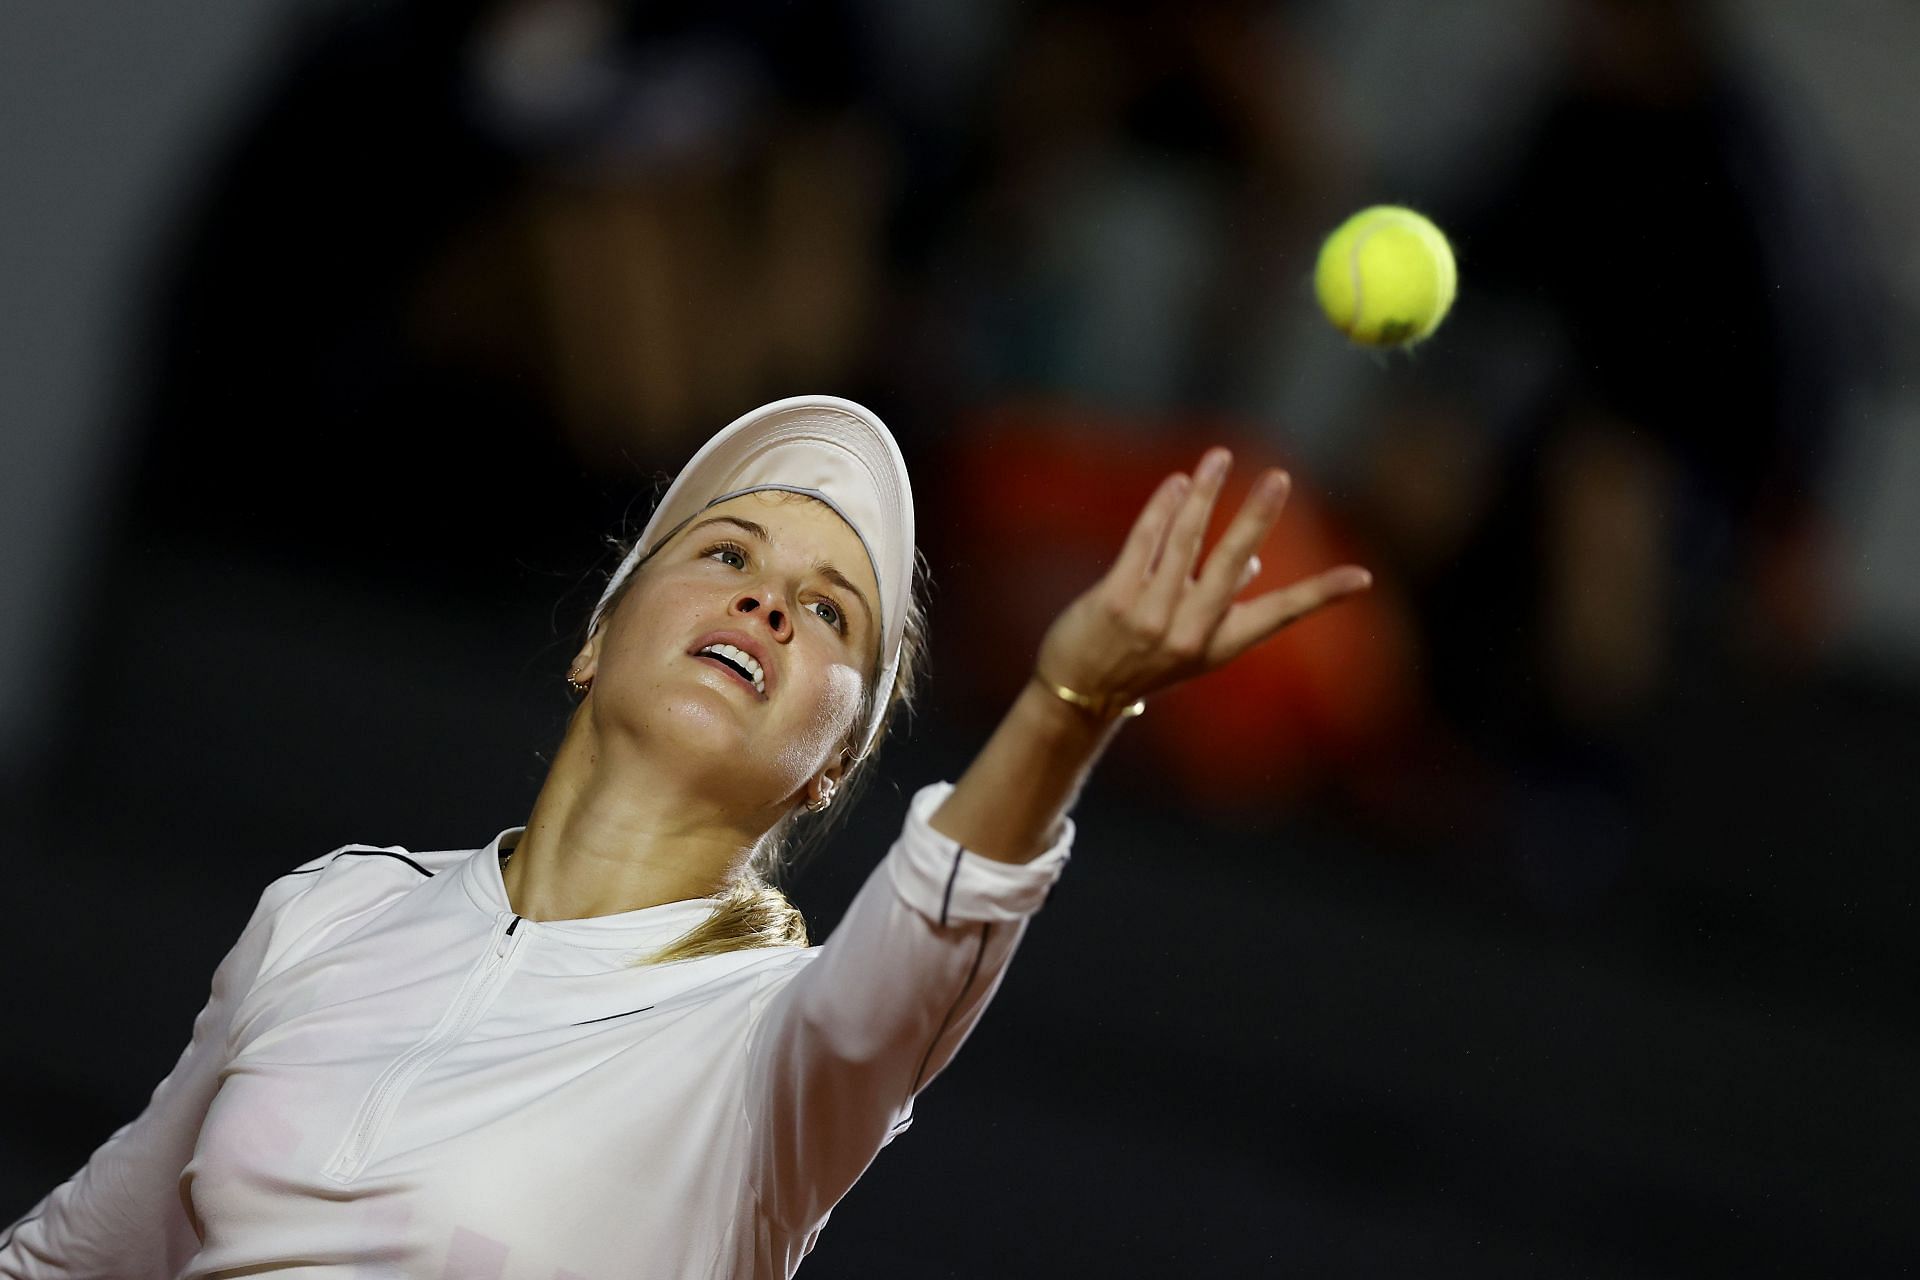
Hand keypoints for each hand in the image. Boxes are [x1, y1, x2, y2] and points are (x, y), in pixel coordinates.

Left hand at [1032, 445, 1373, 715]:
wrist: (1079, 693)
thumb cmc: (1143, 661)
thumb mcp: (1191, 645)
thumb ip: (1222, 602)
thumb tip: (1253, 559)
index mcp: (1220, 645)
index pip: (1281, 614)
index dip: (1322, 595)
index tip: (1362, 577)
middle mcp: (1189, 632)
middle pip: (1232, 564)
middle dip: (1257, 517)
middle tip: (1279, 477)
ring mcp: (1150, 616)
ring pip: (1184, 541)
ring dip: (1205, 493)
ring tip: (1219, 457)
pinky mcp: (1115, 600)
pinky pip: (1144, 542)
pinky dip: (1163, 508)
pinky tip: (1179, 483)